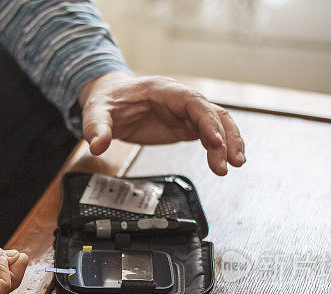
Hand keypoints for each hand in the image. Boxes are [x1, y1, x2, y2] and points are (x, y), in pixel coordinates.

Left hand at [79, 72, 244, 175]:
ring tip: (234, 165)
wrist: (109, 97)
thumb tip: (97, 146)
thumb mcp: (96, 113)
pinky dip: (221, 146)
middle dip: (225, 137)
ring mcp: (185, 113)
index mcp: (163, 90)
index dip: (207, 120)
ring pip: (217, 123)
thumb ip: (98, 128)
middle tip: (228, 164)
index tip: (215, 141)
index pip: (193, 102)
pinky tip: (228, 161)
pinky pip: (210, 134)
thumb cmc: (107, 100)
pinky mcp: (185, 126)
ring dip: (230, 143)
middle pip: (212, 114)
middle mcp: (180, 99)